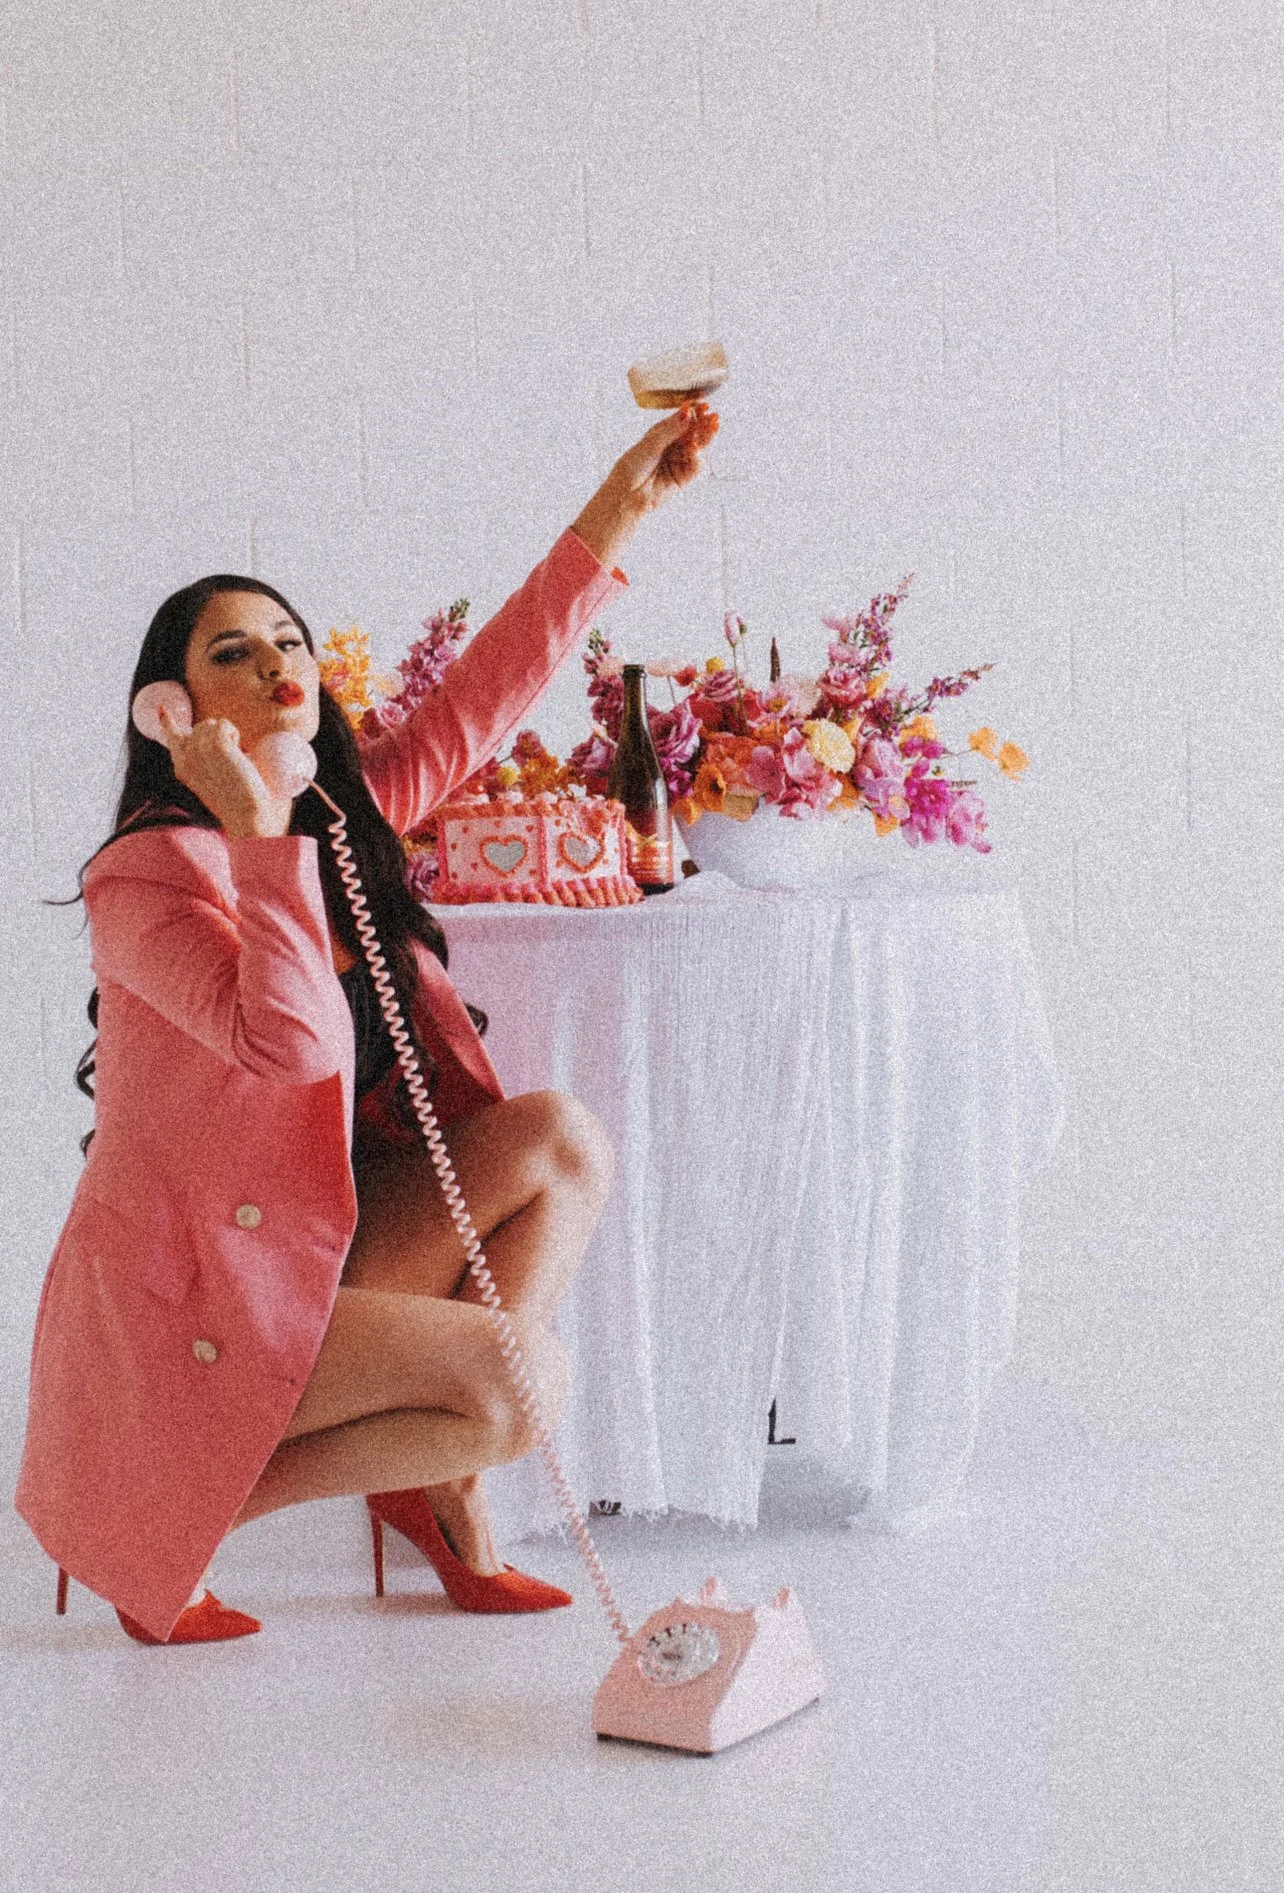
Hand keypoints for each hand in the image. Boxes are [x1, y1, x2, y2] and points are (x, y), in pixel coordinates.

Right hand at [158, 704, 293, 838]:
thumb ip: (204, 761)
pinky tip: (238, 752)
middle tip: (229, 760)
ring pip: (211, 723)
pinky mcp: (214, 744)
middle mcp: (185, 759)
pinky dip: (234, 733)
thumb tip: (211, 735)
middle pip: (199, 727)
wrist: (245, 814)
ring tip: (234, 759)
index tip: (162, 710)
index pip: (172, 740)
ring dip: (227, 734)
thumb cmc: (236, 802)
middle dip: (217, 735)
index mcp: (182, 770)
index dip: (169, 724)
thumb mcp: (212, 781)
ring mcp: (197, 750)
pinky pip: (223, 724)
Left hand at [571, 402, 719, 569]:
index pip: (682, 419)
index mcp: (662, 433)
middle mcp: (672, 446)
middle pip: (693, 433)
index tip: (704, 405)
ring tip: (713, 428)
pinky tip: (695, 450)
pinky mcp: (683, 478)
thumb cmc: (631, 467)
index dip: (694, 412)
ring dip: (706, 438)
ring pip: (698, 447)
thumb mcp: (651, 443)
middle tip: (714, 416)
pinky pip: (695, 466)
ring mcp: (679, 461)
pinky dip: (697, 457)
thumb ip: (671, 429)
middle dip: (705, 424)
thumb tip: (687, 414)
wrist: (626, 494)